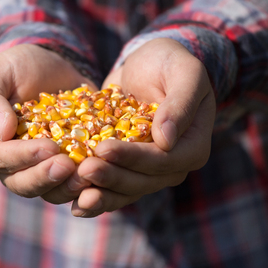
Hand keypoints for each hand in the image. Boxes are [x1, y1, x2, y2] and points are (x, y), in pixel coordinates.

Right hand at [0, 44, 96, 202]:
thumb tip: (1, 131)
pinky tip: (104, 172)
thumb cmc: (14, 69)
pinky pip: (75, 183)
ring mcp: (40, 169)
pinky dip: (88, 182)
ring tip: (87, 174)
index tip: (47, 147)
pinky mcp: (66, 167)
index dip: (22, 157)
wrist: (50, 68)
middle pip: (24, 183)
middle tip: (67, 165)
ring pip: (51, 191)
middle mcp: (11, 165)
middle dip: (46, 177)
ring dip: (68, 186)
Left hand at [70, 38, 215, 216]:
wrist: (148, 65)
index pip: (163, 160)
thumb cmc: (169, 63)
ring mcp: (150, 170)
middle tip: (83, 169)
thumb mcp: (184, 72)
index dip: (133, 158)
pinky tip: (76, 204)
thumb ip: (180, 102)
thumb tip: (167, 140)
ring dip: (101, 193)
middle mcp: (173, 164)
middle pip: (142, 181)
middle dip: (112, 177)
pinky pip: (114, 188)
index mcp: (193, 146)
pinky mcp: (128, 168)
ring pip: (126, 190)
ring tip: (75, 190)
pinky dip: (96, 197)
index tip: (103, 148)